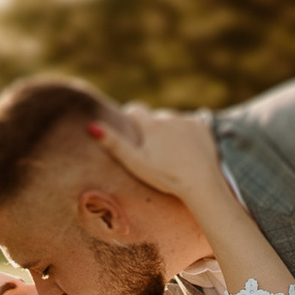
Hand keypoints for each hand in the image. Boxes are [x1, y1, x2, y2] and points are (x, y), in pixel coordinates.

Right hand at [89, 105, 230, 209]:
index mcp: (151, 125)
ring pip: (173, 122)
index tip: (133, 133)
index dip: (131, 120)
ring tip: (171, 154)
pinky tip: (187, 152)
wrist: (202, 184)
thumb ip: (114, 144)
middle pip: (154, 118)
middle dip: (152, 129)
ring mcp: (188, 121)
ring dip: (170, 132)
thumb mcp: (136, 163)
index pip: (135, 110)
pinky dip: (187, 135)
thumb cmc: (166, 177)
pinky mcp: (203, 127)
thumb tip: (91, 126)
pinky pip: (190, 126)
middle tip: (154, 152)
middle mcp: (169, 117)